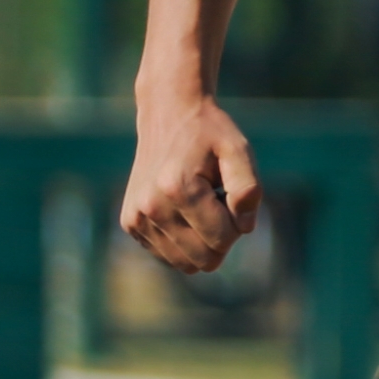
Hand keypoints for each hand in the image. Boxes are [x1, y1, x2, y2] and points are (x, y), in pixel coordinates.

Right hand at [121, 91, 261, 273]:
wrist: (168, 114)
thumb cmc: (209, 134)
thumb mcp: (238, 149)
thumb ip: (248, 188)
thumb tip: (244, 228)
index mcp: (178, 188)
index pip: (223, 240)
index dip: (238, 223)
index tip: (230, 196)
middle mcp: (151, 207)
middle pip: (204, 260)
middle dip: (220, 237)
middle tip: (217, 203)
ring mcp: (136, 218)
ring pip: (186, 264)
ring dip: (200, 240)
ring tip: (198, 204)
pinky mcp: (130, 224)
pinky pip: (168, 256)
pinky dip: (182, 240)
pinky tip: (181, 209)